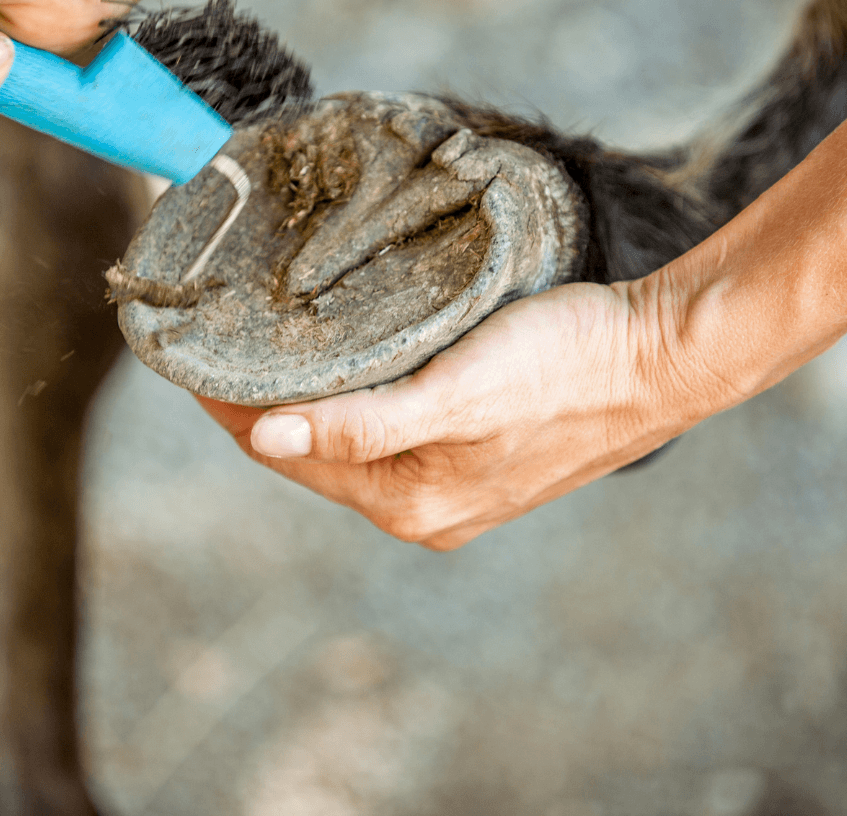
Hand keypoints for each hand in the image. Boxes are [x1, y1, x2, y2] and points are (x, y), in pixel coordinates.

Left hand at [200, 278, 717, 550]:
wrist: (658, 357)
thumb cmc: (565, 365)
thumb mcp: (459, 392)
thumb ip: (363, 424)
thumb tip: (265, 438)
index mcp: (411, 502)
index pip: (285, 452)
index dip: (230, 404)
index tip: (188, 352)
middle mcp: (424, 507)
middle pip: (312, 452)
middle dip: (260, 403)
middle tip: (218, 338)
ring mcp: (451, 485)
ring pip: (348, 442)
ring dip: (306, 399)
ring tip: (265, 346)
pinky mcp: (474, 455)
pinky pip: (386, 433)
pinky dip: (351, 401)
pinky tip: (342, 366)